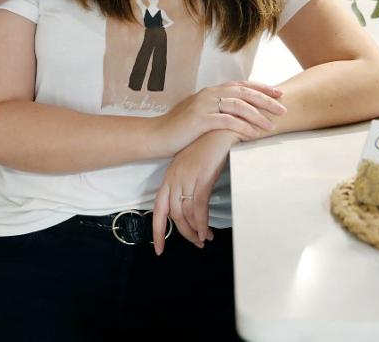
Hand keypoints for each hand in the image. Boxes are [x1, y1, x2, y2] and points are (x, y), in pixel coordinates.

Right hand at [152, 81, 285, 155]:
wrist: (156, 135)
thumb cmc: (180, 128)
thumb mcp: (201, 113)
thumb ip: (217, 108)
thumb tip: (238, 111)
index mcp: (211, 91)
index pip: (242, 85)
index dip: (262, 88)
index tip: (279, 93)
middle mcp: (209, 94)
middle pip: (244, 93)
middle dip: (266, 100)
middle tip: (283, 109)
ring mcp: (204, 106)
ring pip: (238, 106)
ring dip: (258, 116)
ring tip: (271, 126)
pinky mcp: (200, 120)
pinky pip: (227, 122)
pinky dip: (243, 128)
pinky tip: (254, 135)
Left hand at [152, 130, 236, 254]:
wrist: (221, 129)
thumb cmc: (209, 147)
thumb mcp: (192, 165)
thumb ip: (187, 183)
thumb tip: (190, 206)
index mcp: (170, 176)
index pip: (158, 209)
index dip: (157, 230)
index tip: (159, 248)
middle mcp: (175, 178)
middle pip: (173, 215)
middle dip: (183, 234)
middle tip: (195, 243)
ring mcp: (187, 178)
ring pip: (186, 214)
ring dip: (195, 231)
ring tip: (205, 239)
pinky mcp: (202, 178)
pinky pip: (199, 207)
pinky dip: (202, 223)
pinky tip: (207, 231)